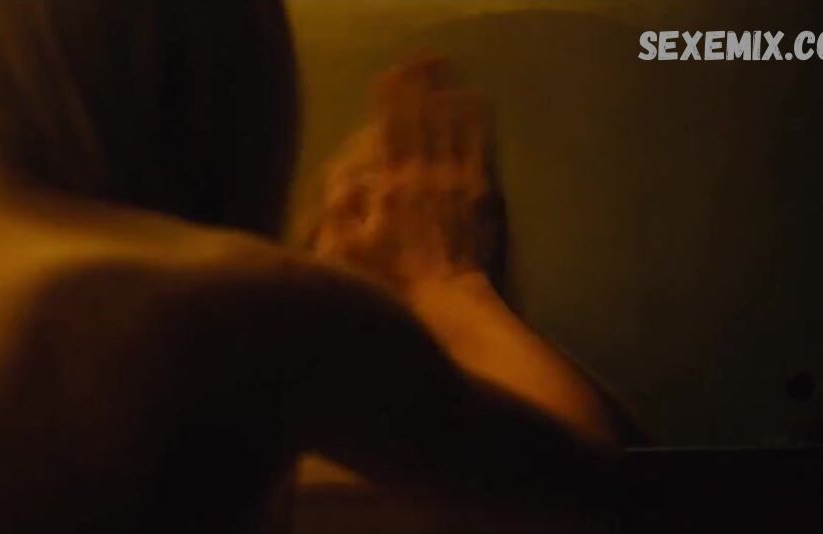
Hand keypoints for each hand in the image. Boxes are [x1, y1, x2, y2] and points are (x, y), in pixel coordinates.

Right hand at [311, 58, 501, 294]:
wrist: (448, 304)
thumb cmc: (393, 285)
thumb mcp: (348, 252)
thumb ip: (340, 211)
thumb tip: (337, 175)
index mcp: (388, 186)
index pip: (386, 131)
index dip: (387, 100)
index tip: (388, 75)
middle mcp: (422, 174)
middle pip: (419, 118)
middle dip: (418, 85)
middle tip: (419, 59)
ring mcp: (456, 181)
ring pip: (450, 123)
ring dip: (447, 92)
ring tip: (445, 68)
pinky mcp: (484, 193)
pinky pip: (480, 145)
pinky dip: (478, 119)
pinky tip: (478, 100)